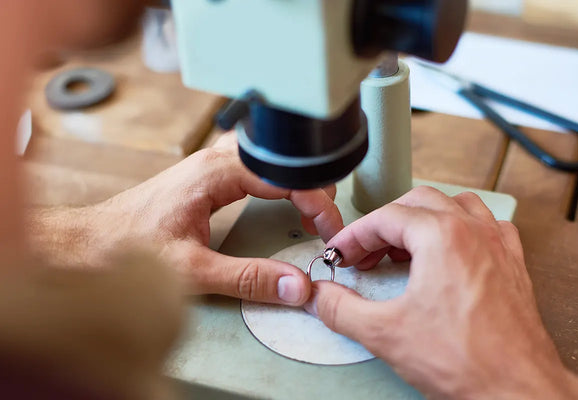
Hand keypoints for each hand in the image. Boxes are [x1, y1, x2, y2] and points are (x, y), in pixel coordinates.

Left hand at [30, 133, 343, 305]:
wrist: (90, 241)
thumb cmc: (127, 248)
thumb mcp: (193, 270)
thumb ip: (248, 278)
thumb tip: (295, 285)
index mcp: (215, 173)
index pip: (286, 177)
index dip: (318, 204)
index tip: (330, 231)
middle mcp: (214, 160)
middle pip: (282, 160)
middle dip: (312, 188)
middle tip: (325, 223)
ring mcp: (209, 163)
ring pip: (268, 158)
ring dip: (294, 180)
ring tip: (311, 209)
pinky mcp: (205, 173)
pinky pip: (253, 164)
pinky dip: (276, 179)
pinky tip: (279, 196)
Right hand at [304, 186, 577, 398]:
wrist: (518, 391)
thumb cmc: (466, 361)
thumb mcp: (384, 334)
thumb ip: (341, 310)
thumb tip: (320, 297)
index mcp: (442, 236)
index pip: (385, 218)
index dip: (354, 235)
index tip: (340, 253)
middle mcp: (473, 231)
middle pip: (417, 203)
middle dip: (384, 225)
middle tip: (364, 252)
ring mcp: (497, 245)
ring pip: (455, 206)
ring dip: (422, 219)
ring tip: (402, 245)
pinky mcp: (512, 264)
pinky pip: (487, 226)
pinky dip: (461, 229)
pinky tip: (450, 251)